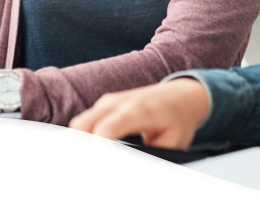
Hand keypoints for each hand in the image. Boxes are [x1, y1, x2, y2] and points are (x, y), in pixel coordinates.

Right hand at [68, 79, 209, 149]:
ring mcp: (107, 102)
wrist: (179, 96)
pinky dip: (90, 140)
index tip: (102, 155)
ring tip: (108, 151)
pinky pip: (86, 125)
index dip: (99, 147)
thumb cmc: (177, 120)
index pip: (108, 127)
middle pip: (82, 125)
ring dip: (87, 144)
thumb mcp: (175, 144)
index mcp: (137, 111)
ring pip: (80, 126)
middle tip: (103, 154)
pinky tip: (106, 149)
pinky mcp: (103, 105)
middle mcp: (117, 102)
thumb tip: (132, 162)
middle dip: (83, 146)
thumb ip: (152, 158)